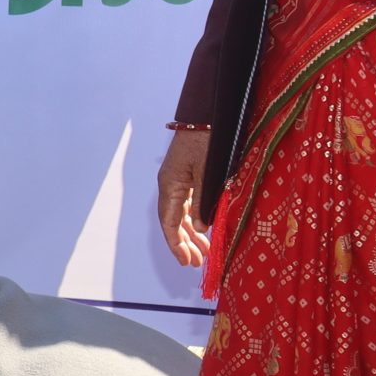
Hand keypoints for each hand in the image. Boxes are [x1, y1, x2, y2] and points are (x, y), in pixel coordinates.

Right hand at [157, 127, 211, 268]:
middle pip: (173, 221)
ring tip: (203, 250)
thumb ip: (203, 202)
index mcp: (170, 186)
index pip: (169, 223)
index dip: (177, 245)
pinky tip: (205, 228)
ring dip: (191, 233)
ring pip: (181, 214)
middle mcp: (170, 185)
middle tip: (196, 263)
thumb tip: (199, 229)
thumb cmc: (207, 141)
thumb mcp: (207, 174)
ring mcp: (178, 179)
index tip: (187, 262)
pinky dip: (195, 218)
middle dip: (184, 243)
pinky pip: (189, 203)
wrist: (207, 113)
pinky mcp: (188, 174)